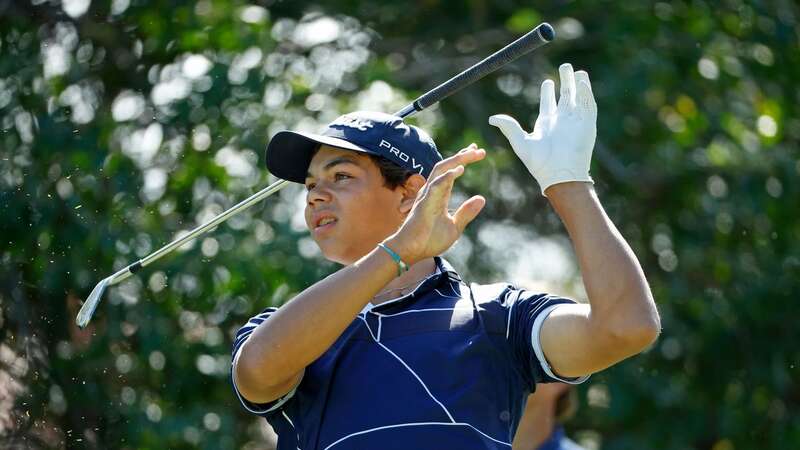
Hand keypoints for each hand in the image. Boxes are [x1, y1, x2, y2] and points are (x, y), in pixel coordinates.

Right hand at [385, 144, 485, 263]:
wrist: (412, 252)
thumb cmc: (429, 241)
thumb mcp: (454, 227)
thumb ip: (466, 212)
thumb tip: (482, 198)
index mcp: (440, 196)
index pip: (451, 173)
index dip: (462, 160)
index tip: (476, 151)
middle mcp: (433, 191)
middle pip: (446, 166)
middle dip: (462, 156)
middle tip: (478, 149)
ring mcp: (427, 195)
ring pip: (441, 170)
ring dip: (456, 160)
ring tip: (472, 153)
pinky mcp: (425, 202)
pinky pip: (436, 185)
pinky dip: (448, 176)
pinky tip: (460, 170)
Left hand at [488, 63, 596, 195]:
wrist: (559, 174)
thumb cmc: (539, 163)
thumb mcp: (521, 142)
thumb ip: (509, 127)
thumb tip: (491, 118)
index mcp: (546, 124)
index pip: (548, 103)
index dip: (548, 91)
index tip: (548, 82)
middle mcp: (561, 121)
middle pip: (565, 96)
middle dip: (565, 82)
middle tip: (565, 67)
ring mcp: (575, 122)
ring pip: (578, 98)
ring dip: (578, 84)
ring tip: (577, 71)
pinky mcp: (587, 124)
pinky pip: (588, 105)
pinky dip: (586, 92)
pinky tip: (582, 81)